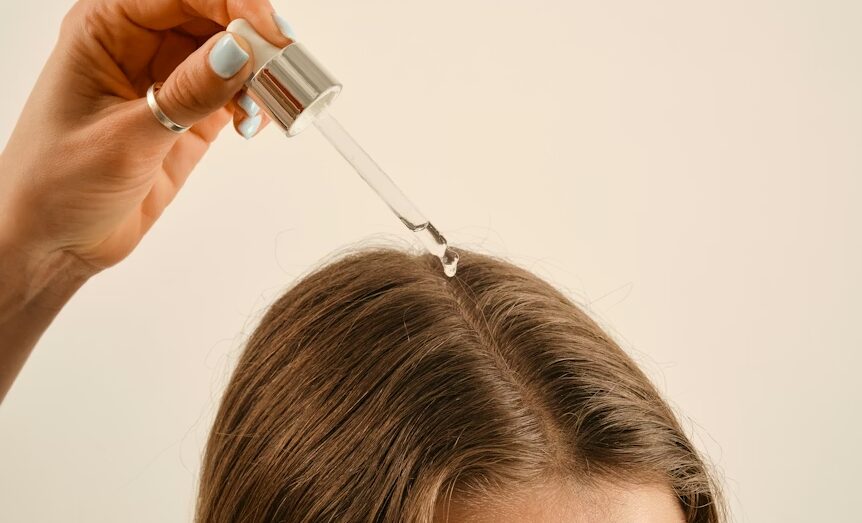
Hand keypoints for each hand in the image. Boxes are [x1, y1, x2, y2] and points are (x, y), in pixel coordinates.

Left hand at [0, 0, 293, 273]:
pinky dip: (254, 103)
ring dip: (258, 73)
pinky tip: (253, 122)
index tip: (266, 31)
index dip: (229, 3)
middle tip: (283, 67)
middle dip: (252, 37)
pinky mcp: (188, 116)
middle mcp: (138, 46)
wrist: (54, 240)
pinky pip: (234, 93)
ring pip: (229, 54)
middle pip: (211, 17)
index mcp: (105, 29)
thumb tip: (239, 52)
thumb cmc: (56, 183)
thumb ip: (186, 94)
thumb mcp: (126, 139)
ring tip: (267, 104)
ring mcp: (166, 81)